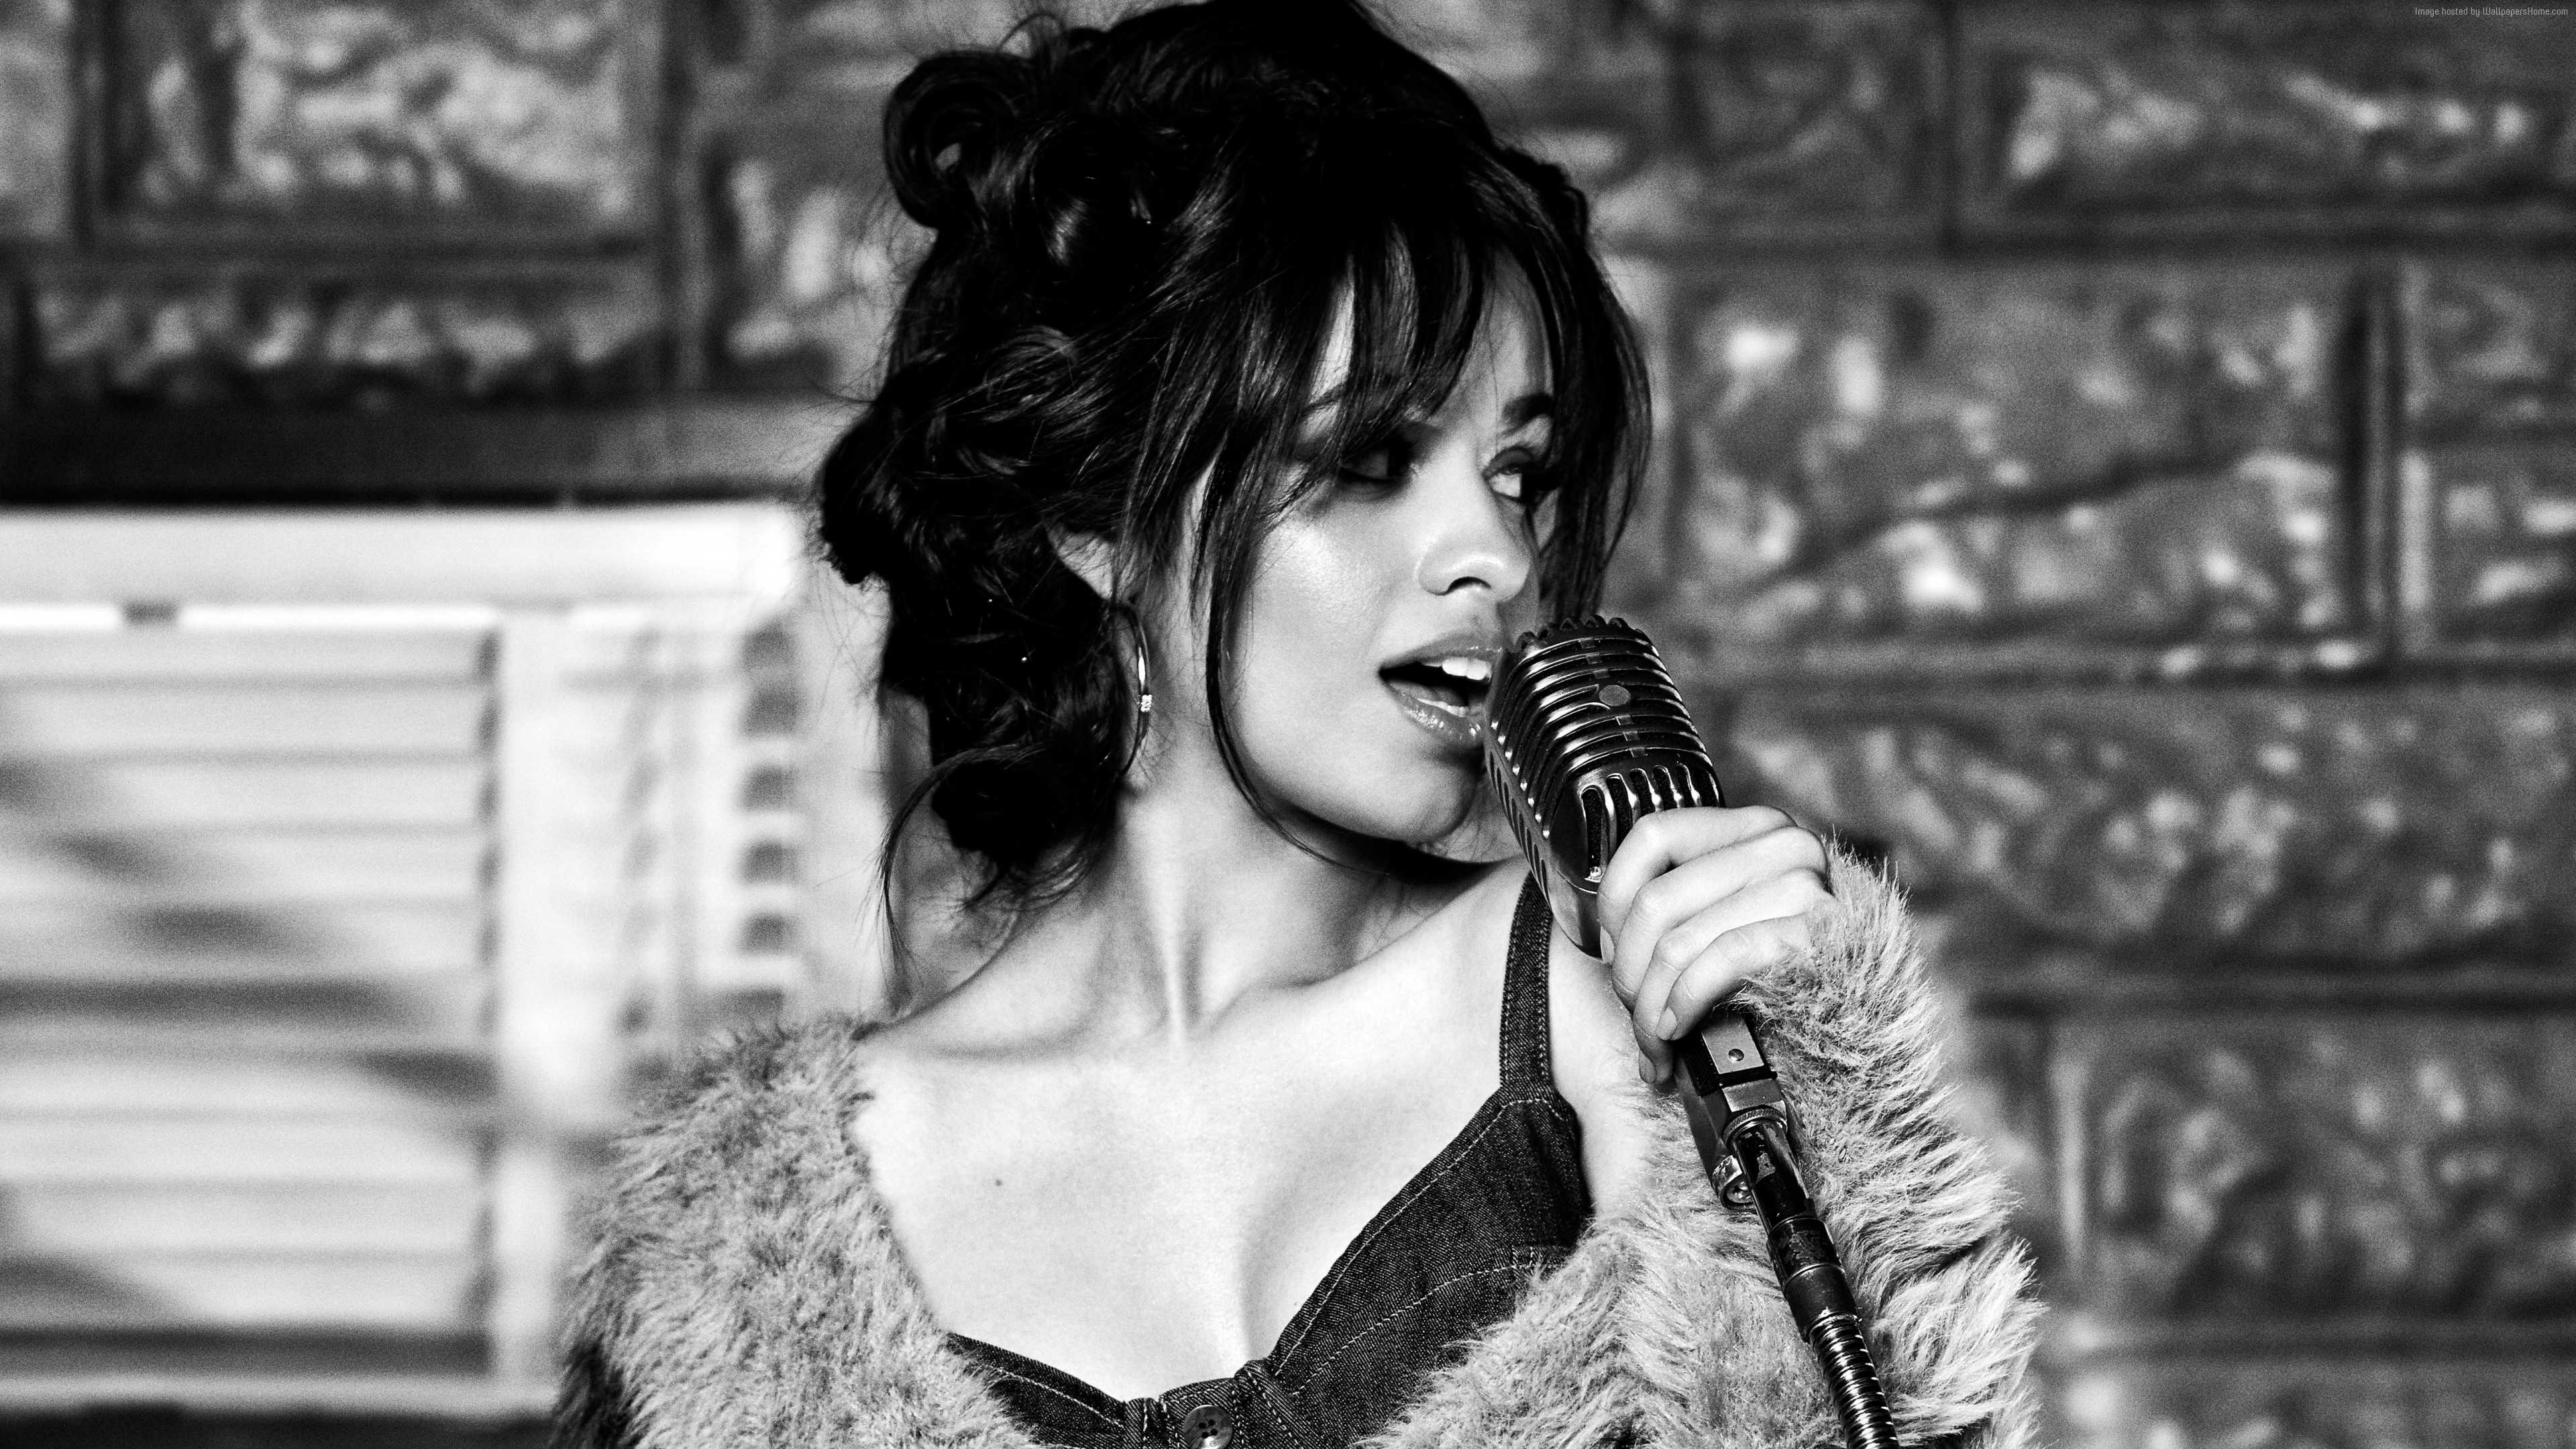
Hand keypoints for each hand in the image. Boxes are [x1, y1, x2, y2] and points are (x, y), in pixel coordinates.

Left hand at [1595, 806, 1830, 1086]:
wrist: (1852, 1026)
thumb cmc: (1773, 977)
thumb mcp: (1717, 924)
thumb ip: (1674, 909)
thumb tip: (1606, 940)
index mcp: (1751, 827)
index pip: (1654, 836)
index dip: (1614, 901)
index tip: (1609, 951)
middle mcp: (1782, 844)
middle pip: (1657, 901)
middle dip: (1628, 972)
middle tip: (1633, 1014)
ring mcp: (1806, 885)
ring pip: (1681, 940)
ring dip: (1651, 1005)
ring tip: (1653, 1039)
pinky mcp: (1818, 935)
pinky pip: (1723, 961)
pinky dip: (1686, 1002)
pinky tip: (1678, 1029)